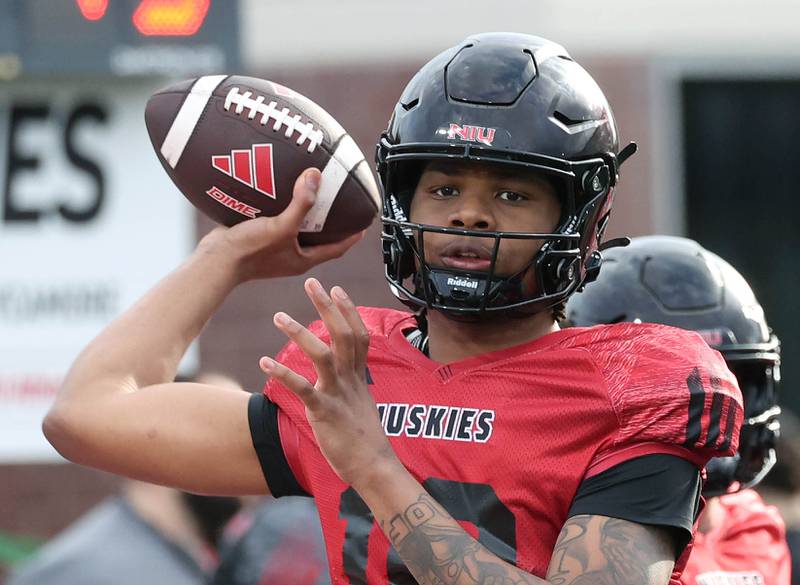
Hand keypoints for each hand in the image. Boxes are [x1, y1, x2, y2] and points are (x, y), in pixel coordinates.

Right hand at [198, 168, 363, 281]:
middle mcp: (292, 255)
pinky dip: (282, 206)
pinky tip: (280, 189)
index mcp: (303, 259)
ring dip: (306, 212)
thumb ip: (300, 204)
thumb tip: (316, 176)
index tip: (365, 221)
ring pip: (298, 228)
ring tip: (314, 191)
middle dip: (332, 222)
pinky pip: (277, 220)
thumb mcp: (281, 226)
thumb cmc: (250, 252)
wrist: (214, 262)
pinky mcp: (259, 239)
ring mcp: (275, 248)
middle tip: (342, 201)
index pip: (338, 248)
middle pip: (320, 237)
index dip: (353, 235)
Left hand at [259, 278, 397, 488]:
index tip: (337, 289)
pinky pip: (302, 388)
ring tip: (278, 316)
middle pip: (343, 334)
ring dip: (299, 333)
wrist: (373, 466)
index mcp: (360, 376)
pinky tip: (264, 361)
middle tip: (311, 283)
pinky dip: (283, 372)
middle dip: (327, 307)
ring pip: (322, 354)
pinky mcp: (324, 412)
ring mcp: (338, 394)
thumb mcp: (361, 403)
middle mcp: (351, 379)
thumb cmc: (364, 438)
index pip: (359, 334)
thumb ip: (353, 383)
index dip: (349, 311)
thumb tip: (346, 372)